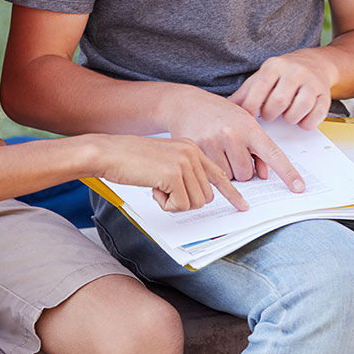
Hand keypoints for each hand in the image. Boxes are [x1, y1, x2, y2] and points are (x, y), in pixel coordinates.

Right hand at [96, 134, 247, 212]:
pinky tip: (154, 188)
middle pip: (206, 196)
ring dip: (174, 203)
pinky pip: (181, 205)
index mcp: (192, 147)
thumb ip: (185, 172)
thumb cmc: (132, 160)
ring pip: (195, 203)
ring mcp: (185, 162)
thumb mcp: (165, 160)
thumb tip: (203, 196)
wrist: (110, 152)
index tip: (243, 206)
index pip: (219, 174)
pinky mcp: (175, 174)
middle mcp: (193, 152)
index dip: (232, 193)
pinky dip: (166, 204)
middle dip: (184, 201)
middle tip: (163, 189)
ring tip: (157, 186)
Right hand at [167, 87, 305, 191]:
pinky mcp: (196, 150)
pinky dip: (212, 171)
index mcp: (249, 126)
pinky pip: (212, 175)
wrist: (188, 103)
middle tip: (233, 153)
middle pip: (247, 174)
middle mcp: (232, 133)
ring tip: (220, 151)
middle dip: (242, 169)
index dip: (287, 173)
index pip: (273, 153)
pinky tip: (209, 154)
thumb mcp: (244, 123)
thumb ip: (257, 148)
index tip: (299, 187)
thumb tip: (264, 175)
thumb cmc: (221, 115)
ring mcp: (213, 142)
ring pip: (229, 177)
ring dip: (227, 171)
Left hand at [229, 50, 333, 129]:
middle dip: (271, 114)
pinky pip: (316, 115)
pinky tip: (300, 118)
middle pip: (279, 101)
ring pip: (298, 108)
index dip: (251, 107)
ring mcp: (311, 82)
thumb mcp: (262, 78)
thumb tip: (224, 108)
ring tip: (286, 116)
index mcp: (274, 66)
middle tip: (269, 115)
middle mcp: (294, 71)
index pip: (259, 88)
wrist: (315, 63)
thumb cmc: (283, 74)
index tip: (249, 117)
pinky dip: (306, 122)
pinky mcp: (325, 94)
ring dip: (289, 119)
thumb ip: (244, 94)